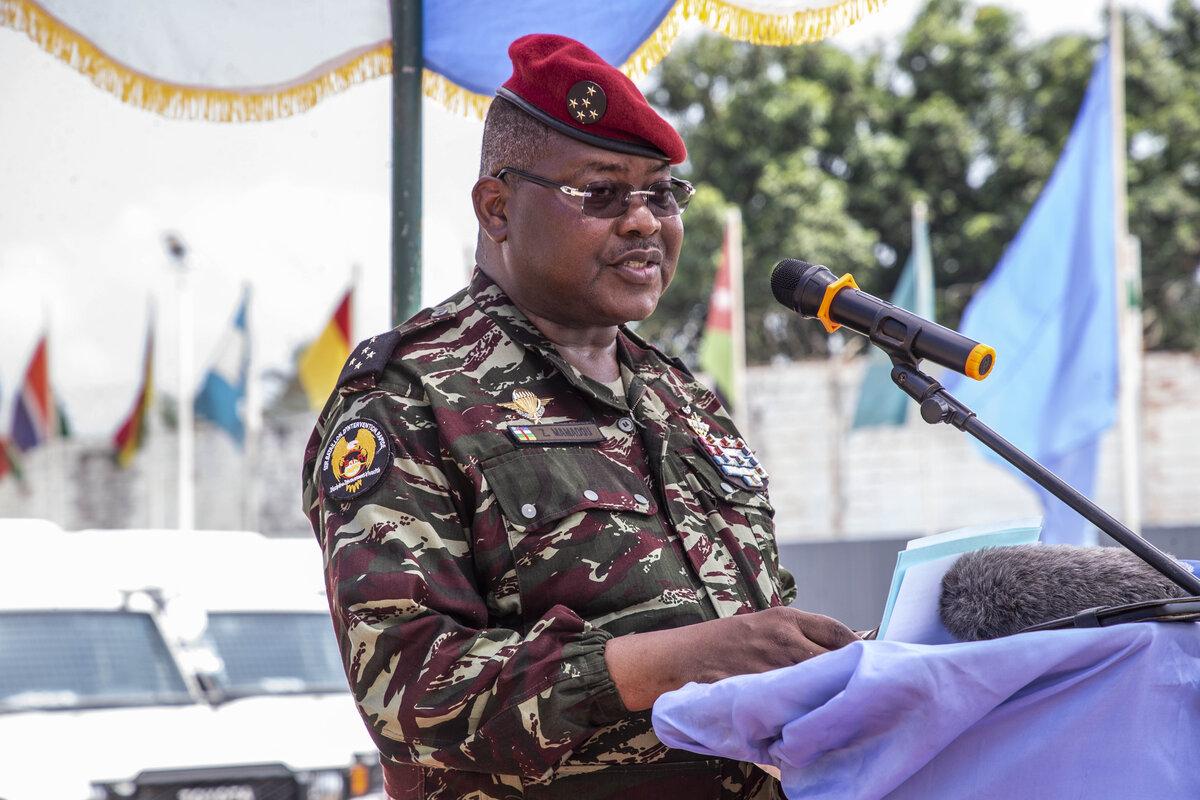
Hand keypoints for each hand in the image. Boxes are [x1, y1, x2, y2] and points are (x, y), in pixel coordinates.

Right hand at [605, 606, 856, 710]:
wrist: (678, 658)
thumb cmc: (721, 643)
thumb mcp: (760, 625)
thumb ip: (796, 636)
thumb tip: (842, 653)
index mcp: (784, 618)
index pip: (840, 633)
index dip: (859, 650)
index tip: (867, 664)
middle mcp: (781, 639)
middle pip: (835, 661)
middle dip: (847, 678)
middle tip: (856, 693)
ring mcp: (770, 667)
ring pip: (817, 686)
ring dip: (827, 699)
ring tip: (833, 710)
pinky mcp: (758, 691)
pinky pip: (792, 707)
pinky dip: (802, 715)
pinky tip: (805, 722)